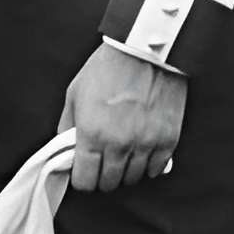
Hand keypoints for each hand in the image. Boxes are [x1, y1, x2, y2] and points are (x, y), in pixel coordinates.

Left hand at [58, 42, 185, 191]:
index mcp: (92, 135)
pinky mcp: (167, 140)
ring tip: (123, 154)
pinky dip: (148, 165)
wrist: (145, 50)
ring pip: (132, 179)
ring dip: (125, 171)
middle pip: (109, 184)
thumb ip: (67, 126)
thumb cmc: (108, 67)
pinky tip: (142, 151)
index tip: (85, 171)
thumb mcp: (75, 94)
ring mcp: (145, 144)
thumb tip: (65, 148)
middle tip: (104, 162)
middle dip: (103, 176)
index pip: (85, 181)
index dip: (83, 179)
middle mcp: (118, 145)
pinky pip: (155, 169)